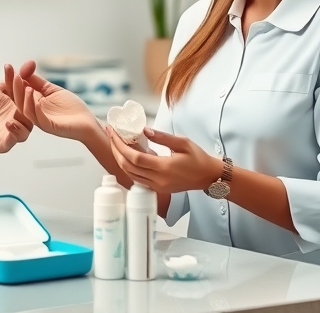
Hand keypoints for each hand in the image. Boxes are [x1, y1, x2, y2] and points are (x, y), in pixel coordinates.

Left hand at [0, 65, 35, 163]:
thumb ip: (7, 80)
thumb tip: (14, 66)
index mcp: (20, 107)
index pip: (26, 95)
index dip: (24, 84)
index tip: (20, 73)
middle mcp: (20, 120)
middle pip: (29, 111)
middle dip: (28, 99)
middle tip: (26, 88)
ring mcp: (14, 132)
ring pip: (26, 128)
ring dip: (24, 118)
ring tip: (17, 108)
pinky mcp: (6, 143)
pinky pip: (14, 139)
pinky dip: (14, 132)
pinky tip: (9, 123)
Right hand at [8, 60, 98, 141]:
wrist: (87, 123)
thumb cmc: (72, 108)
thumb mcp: (52, 90)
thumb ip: (38, 82)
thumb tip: (25, 70)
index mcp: (33, 105)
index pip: (19, 92)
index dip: (13, 80)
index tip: (8, 66)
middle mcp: (34, 113)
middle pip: (19, 100)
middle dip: (14, 86)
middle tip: (12, 73)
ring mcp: (40, 121)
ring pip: (25, 109)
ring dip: (22, 95)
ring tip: (22, 81)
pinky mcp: (48, 126)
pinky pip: (37, 117)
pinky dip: (32, 105)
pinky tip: (32, 92)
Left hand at [105, 126, 221, 193]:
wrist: (208, 176)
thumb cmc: (198, 158)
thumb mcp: (183, 142)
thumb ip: (162, 137)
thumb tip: (144, 130)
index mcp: (164, 167)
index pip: (134, 158)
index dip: (120, 145)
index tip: (113, 132)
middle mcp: (158, 179)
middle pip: (128, 166)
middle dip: (116, 150)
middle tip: (111, 134)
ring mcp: (157, 186)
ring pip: (130, 174)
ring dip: (120, 159)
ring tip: (116, 143)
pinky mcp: (158, 188)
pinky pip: (137, 179)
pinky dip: (129, 167)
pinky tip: (127, 156)